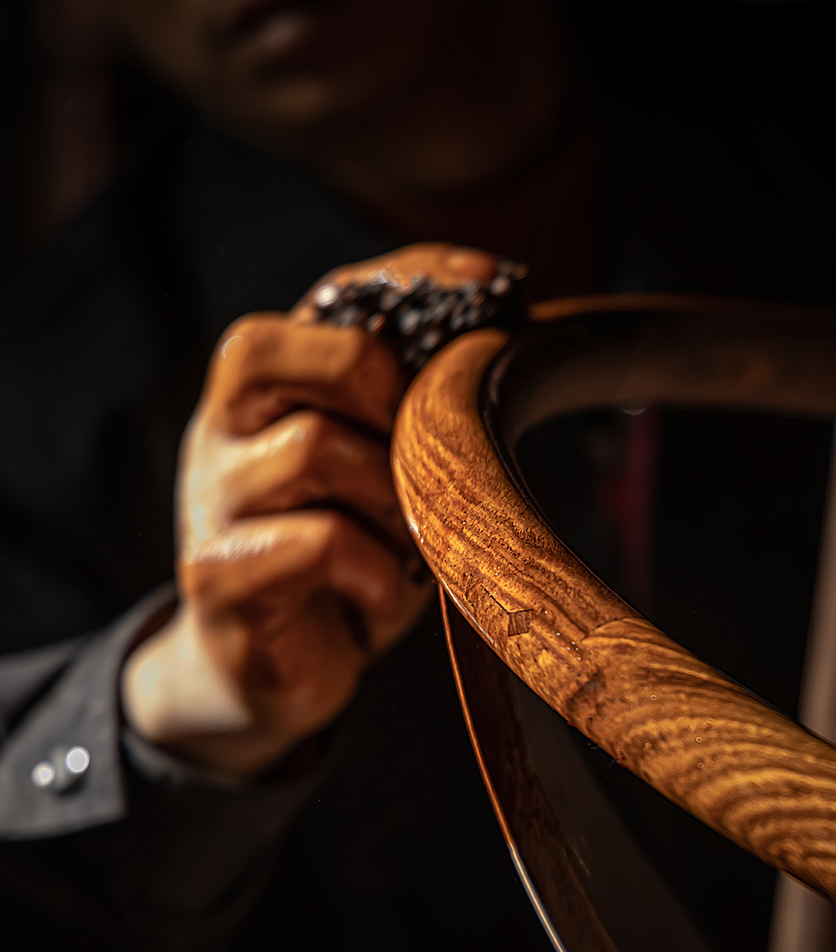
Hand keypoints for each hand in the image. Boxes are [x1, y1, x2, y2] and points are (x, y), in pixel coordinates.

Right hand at [122, 243, 500, 778]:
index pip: (329, 297)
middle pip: (293, 351)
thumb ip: (417, 405)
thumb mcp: (387, 469)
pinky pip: (314, 543)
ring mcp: (214, 502)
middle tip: (426, 461)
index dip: (410, 281)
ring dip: (390, 501)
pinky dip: (372, 570)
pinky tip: (380, 594)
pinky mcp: (218, 578)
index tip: (491, 283)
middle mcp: (224, 429)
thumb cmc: (344, 555)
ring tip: (406, 546)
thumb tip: (505, 327)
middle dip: (386, 394)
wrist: (266, 670)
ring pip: (314, 449)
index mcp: (269, 389)